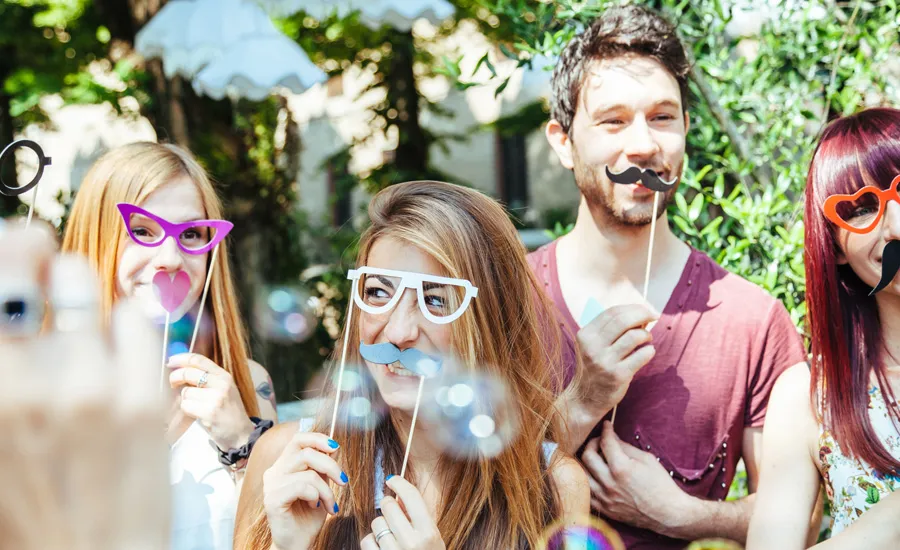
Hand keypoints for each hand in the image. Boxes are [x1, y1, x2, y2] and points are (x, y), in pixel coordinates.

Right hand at [0, 222, 167, 549]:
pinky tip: (119, 351)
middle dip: (36, 256)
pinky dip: (126, 323)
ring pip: (84, 284)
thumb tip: (17, 314)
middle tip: (46, 270)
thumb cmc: (26, 508)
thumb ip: (4, 370)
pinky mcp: (142, 398)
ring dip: (82, 294)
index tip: (18, 247)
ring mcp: (85, 387)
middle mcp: (19, 383)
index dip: (6, 254)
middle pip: (29, 259)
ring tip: (83, 323)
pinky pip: (136, 318)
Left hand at [168, 352, 255, 449]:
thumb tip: (181, 369)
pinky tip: (197, 415)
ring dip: (185, 400)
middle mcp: (221, 384)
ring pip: (185, 392)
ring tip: (197, 407)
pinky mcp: (209, 412)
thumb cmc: (228, 411)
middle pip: (188, 373)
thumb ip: (207, 378)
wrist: (241, 434)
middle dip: (175, 378)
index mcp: (224, 376)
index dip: (181, 359)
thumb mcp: (224, 389)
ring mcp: (216, 398)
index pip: (199, 360)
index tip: (170, 362)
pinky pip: (186, 406)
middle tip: (172, 384)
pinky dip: (187, 411)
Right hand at [262, 431, 347, 549]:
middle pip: (305, 452)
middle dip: (330, 465)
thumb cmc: (309, 516)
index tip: (336, 447)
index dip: (318, 439)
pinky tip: (316, 506)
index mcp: (283, 466)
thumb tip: (333, 447)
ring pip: (308, 472)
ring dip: (327, 489)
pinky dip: (317, 496)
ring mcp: (271, 485)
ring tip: (329, 503)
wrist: (299, 543)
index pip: (298, 439)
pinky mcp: (272, 499)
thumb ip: (322, 467)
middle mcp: (274, 472)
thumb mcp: (321, 486)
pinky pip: (302, 487)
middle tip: (343, 481)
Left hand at [360, 475, 444, 549]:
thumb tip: (398, 493)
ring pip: (376, 522)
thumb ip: (418, 517)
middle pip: (389, 506)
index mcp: (429, 533)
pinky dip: (371, 542)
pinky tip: (382, 547)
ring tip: (391, 536)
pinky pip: (367, 540)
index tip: (392, 480)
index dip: (399, 483)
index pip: (411, 497)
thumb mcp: (432, 538)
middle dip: (389, 507)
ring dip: (380, 526)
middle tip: (393, 514)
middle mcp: (412, 543)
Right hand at [576, 304, 657, 412]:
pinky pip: (642, 355)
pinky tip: (647, 352)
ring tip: (646, 340)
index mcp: (585, 335)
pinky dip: (649, 350)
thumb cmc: (595, 367)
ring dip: (646, 334)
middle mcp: (593, 347)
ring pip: (635, 336)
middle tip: (653, 316)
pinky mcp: (618, 375)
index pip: (612, 312)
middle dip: (643, 314)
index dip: (632, 308)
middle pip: (623, 321)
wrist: (586, 398)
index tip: (645, 309)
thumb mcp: (594, 345)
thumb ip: (612, 329)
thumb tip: (640, 314)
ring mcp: (605, 361)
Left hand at [582, 421, 687, 533]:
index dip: (605, 430)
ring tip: (596, 458)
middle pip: (587, 456)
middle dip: (592, 443)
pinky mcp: (605, 509)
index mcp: (622, 469)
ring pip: (582, 474)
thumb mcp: (647, 459)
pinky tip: (596, 476)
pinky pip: (587, 493)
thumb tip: (611, 436)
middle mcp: (610, 484)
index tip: (607, 426)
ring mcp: (606, 498)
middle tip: (600, 441)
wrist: (668, 513)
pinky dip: (588, 481)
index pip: (605, 442)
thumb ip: (625, 447)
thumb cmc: (661, 484)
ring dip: (587, 462)